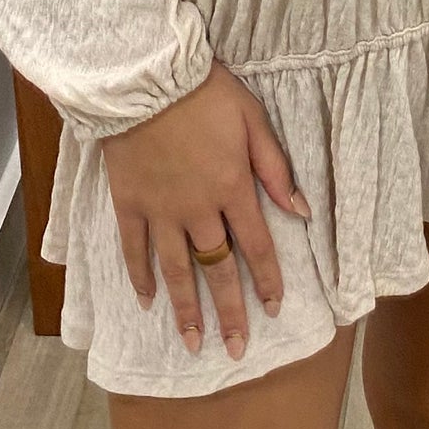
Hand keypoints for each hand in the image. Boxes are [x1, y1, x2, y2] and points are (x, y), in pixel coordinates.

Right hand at [101, 59, 311, 358]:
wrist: (146, 78)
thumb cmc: (205, 92)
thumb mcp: (252, 119)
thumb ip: (275, 168)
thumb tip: (300, 210)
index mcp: (232, 187)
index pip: (256, 245)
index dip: (268, 279)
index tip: (275, 309)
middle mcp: (197, 209)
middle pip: (218, 268)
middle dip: (230, 312)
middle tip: (235, 349)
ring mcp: (160, 210)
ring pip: (177, 269)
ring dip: (186, 309)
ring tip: (193, 342)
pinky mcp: (128, 204)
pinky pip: (134, 249)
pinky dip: (140, 277)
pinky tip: (148, 302)